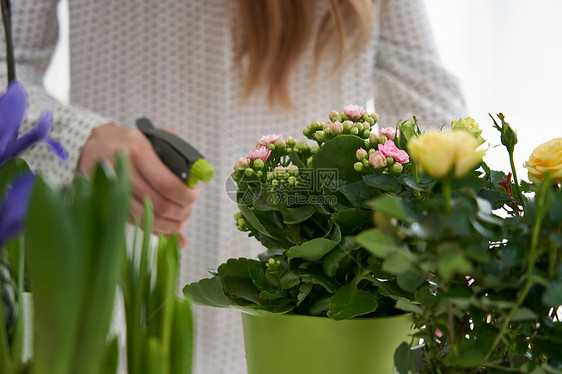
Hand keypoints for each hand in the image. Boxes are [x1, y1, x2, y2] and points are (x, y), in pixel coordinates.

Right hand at [77, 123, 198, 241]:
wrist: (95, 146)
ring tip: (180, 221)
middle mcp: (123, 170)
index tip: (194, 195)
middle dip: (180, 212)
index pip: (167, 183)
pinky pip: (136, 222)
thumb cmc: (131, 143)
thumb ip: (177, 154)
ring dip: (169, 224)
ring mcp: (113, 189)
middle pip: (159, 204)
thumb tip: (198, 175)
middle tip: (188, 210)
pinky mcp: (109, 203)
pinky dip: (154, 228)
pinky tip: (166, 226)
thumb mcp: (155, 138)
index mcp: (138, 151)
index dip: (185, 195)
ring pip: (147, 218)